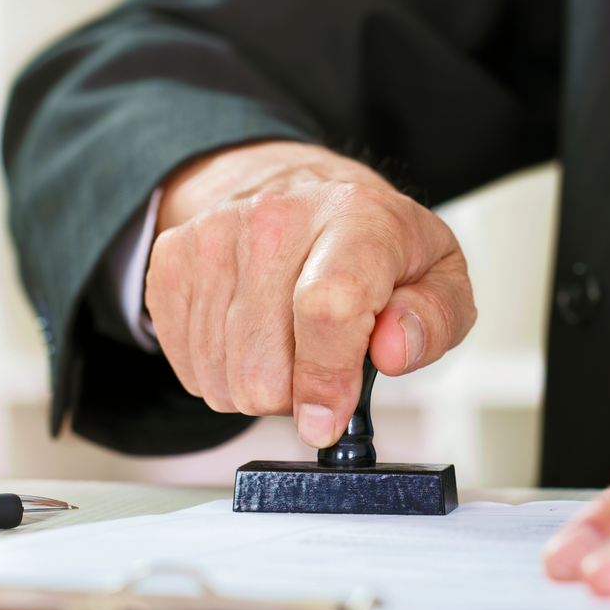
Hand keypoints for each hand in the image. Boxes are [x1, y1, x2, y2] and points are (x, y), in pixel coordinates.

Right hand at [144, 140, 475, 447]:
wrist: (296, 188)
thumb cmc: (372, 242)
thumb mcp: (438, 274)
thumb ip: (433, 320)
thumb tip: (393, 350)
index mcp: (357, 219)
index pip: (327, 309)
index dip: (326, 379)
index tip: (327, 421)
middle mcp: (277, 219)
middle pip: (265, 368)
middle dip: (299, 393)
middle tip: (323, 358)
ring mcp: (214, 238)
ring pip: (225, 378)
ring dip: (260, 384)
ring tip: (288, 341)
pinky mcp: (171, 261)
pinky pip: (190, 368)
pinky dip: (223, 371)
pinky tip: (251, 334)